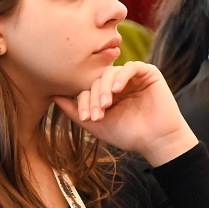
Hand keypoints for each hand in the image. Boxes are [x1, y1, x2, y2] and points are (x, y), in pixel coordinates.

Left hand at [52, 61, 197, 165]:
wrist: (156, 140)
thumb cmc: (128, 134)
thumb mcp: (96, 124)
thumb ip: (75, 110)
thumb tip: (52, 95)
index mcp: (105, 93)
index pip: (88, 88)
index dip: (84, 100)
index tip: (85, 118)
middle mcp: (117, 82)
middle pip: (97, 79)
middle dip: (94, 96)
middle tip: (96, 114)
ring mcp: (132, 76)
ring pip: (111, 72)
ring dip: (105, 88)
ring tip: (106, 105)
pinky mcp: (148, 73)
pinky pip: (131, 67)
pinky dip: (121, 77)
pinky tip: (117, 90)